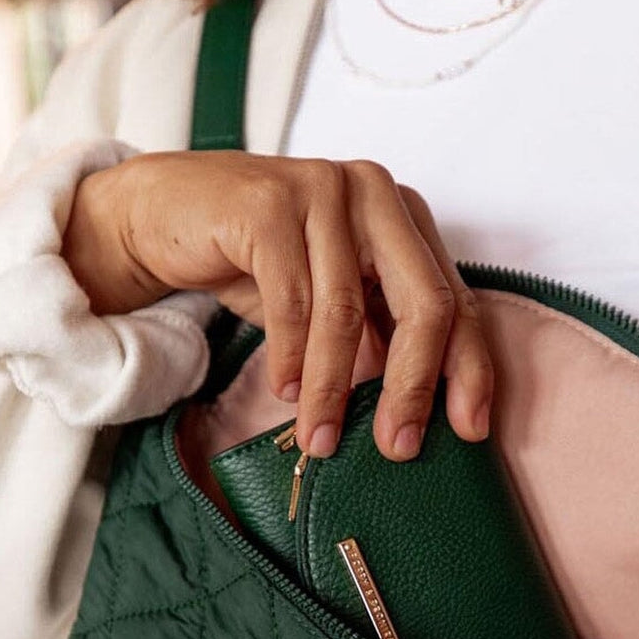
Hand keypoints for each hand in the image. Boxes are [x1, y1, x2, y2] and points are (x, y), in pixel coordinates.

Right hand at [62, 151, 491, 460]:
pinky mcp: (268, 203)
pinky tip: (283, 391)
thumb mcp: (334, 301)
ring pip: (344, 313)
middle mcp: (376, 194)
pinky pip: (291, 302)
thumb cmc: (259, 262)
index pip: (458, 301)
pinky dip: (288, 358)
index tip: (470, 431)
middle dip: (413, 386)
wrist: (168, 215)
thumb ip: (380, 337)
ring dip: (331, 389)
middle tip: (396, 447)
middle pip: (422, 305)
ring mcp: (323, 191)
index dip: (469, 370)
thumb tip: (418, 415)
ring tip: (320, 439)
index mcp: (405, 219)